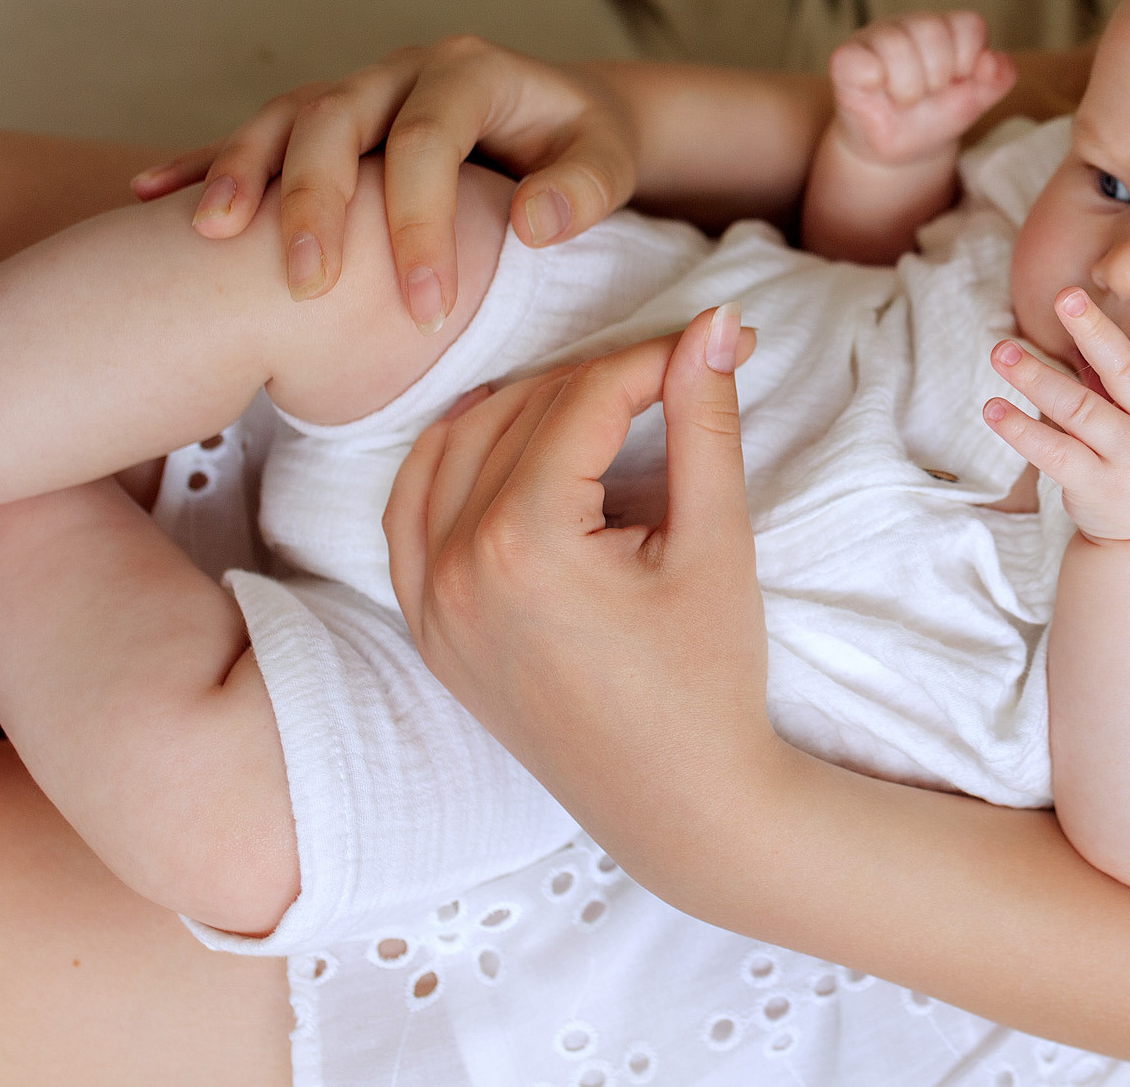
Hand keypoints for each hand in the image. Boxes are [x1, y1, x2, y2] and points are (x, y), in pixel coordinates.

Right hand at [129, 37, 639, 317]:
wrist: (564, 111)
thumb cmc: (587, 144)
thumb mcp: (611, 159)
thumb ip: (585, 187)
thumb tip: (533, 223)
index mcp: (471, 72)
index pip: (430, 142)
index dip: (420, 223)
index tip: (425, 309)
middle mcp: (402, 71)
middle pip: (337, 120)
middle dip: (317, 201)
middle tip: (308, 286)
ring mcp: (356, 90)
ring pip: (284, 120)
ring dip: (242, 172)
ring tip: (212, 237)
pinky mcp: (324, 119)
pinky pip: (254, 136)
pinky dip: (205, 163)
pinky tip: (150, 195)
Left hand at [380, 309, 781, 828]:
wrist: (682, 807)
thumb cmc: (711, 682)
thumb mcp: (718, 543)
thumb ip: (706, 422)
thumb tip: (720, 322)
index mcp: (525, 542)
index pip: (584, 400)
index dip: (658, 357)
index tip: (717, 341)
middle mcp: (455, 565)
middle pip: (520, 413)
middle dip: (604, 377)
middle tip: (680, 366)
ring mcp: (428, 602)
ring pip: (453, 448)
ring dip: (523, 405)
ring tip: (605, 396)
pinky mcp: (427, 629)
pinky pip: (410, 513)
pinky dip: (449, 459)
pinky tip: (499, 434)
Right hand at [829, 12, 1016, 168]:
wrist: (901, 150)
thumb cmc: (935, 116)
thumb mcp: (975, 101)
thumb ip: (998, 78)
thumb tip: (992, 59)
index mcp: (944, 27)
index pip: (968, 24)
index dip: (967, 62)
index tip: (955, 83)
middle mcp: (909, 24)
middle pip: (931, 29)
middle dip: (938, 77)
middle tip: (927, 95)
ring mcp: (874, 37)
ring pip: (895, 43)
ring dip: (909, 88)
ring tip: (905, 100)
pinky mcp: (845, 59)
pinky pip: (858, 60)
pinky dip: (874, 81)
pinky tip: (877, 92)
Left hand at [982, 267, 1129, 540]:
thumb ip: (1127, 370)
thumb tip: (1084, 311)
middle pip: (1127, 371)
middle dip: (1096, 332)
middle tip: (1065, 296)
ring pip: (1078, 410)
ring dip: (1036, 378)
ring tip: (1002, 351)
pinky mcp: (1096, 485)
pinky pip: (1052, 452)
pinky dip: (1020, 429)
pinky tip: (994, 407)